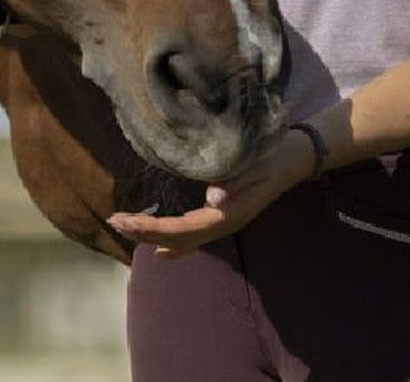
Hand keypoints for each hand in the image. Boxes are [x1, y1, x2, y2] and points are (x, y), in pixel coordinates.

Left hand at [107, 128, 315, 258]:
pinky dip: (174, 244)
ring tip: (126, 228)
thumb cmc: (274, 156)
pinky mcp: (224, 215)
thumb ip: (236, 181)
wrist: (295, 158)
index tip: (124, 221)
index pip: (182, 229)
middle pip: (177, 237)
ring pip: (183, 239)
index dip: (152, 228)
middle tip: (113, 221)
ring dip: (153, 235)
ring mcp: (223, 222)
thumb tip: (212, 198)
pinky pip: (193, 237)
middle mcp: (222, 224)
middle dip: (144, 232)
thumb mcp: (257, 163)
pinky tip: (159, 254)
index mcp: (227, 214)